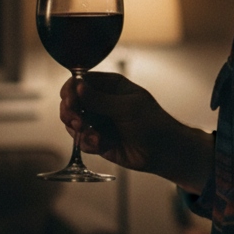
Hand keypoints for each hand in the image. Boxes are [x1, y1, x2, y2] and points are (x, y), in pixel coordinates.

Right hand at [59, 72, 213, 191]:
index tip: (70, 102)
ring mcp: (98, 120)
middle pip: (71, 101)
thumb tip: (77, 86)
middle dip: (71, 113)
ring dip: (79, 131)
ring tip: (95, 137)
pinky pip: (81, 140)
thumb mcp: (127, 108)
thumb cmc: (153, 123)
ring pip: (73, 122)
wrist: (163, 152)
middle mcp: (101, 101)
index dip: (71, 90)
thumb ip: (100, 99)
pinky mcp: (97, 139)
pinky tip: (101, 145)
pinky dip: (88, 143)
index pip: (81, 81)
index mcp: (110, 85)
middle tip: (78, 123)